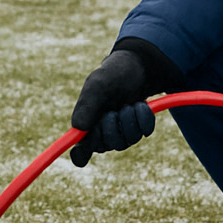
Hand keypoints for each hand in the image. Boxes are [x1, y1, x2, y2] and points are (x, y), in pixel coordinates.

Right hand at [69, 48, 159, 165]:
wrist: (136, 68)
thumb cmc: (111, 76)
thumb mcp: (97, 85)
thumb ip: (87, 105)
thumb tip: (78, 127)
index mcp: (86, 126)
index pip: (80, 151)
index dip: (80, 155)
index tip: (82, 152)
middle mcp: (102, 134)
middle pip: (106, 146)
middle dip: (111, 125)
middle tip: (112, 109)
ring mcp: (122, 134)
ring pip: (127, 141)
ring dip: (129, 119)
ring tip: (126, 104)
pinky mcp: (139, 130)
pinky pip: (144, 132)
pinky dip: (144, 116)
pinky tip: (139, 105)